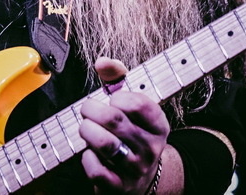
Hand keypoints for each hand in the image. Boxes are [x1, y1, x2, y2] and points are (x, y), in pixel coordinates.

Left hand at [78, 58, 168, 193]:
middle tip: (87, 110)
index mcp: (158, 125)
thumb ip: (117, 79)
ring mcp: (136, 169)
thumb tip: (102, 62)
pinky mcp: (119, 186)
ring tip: (86, 127)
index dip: (117, 97)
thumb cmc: (131, 134)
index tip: (112, 100)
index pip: (139, 103)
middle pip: (114, 120)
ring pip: (105, 144)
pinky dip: (86, 157)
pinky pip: (96, 170)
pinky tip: (89, 152)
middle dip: (92, 110)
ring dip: (87, 131)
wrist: (139, 179)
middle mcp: (151, 148)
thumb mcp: (132, 108)